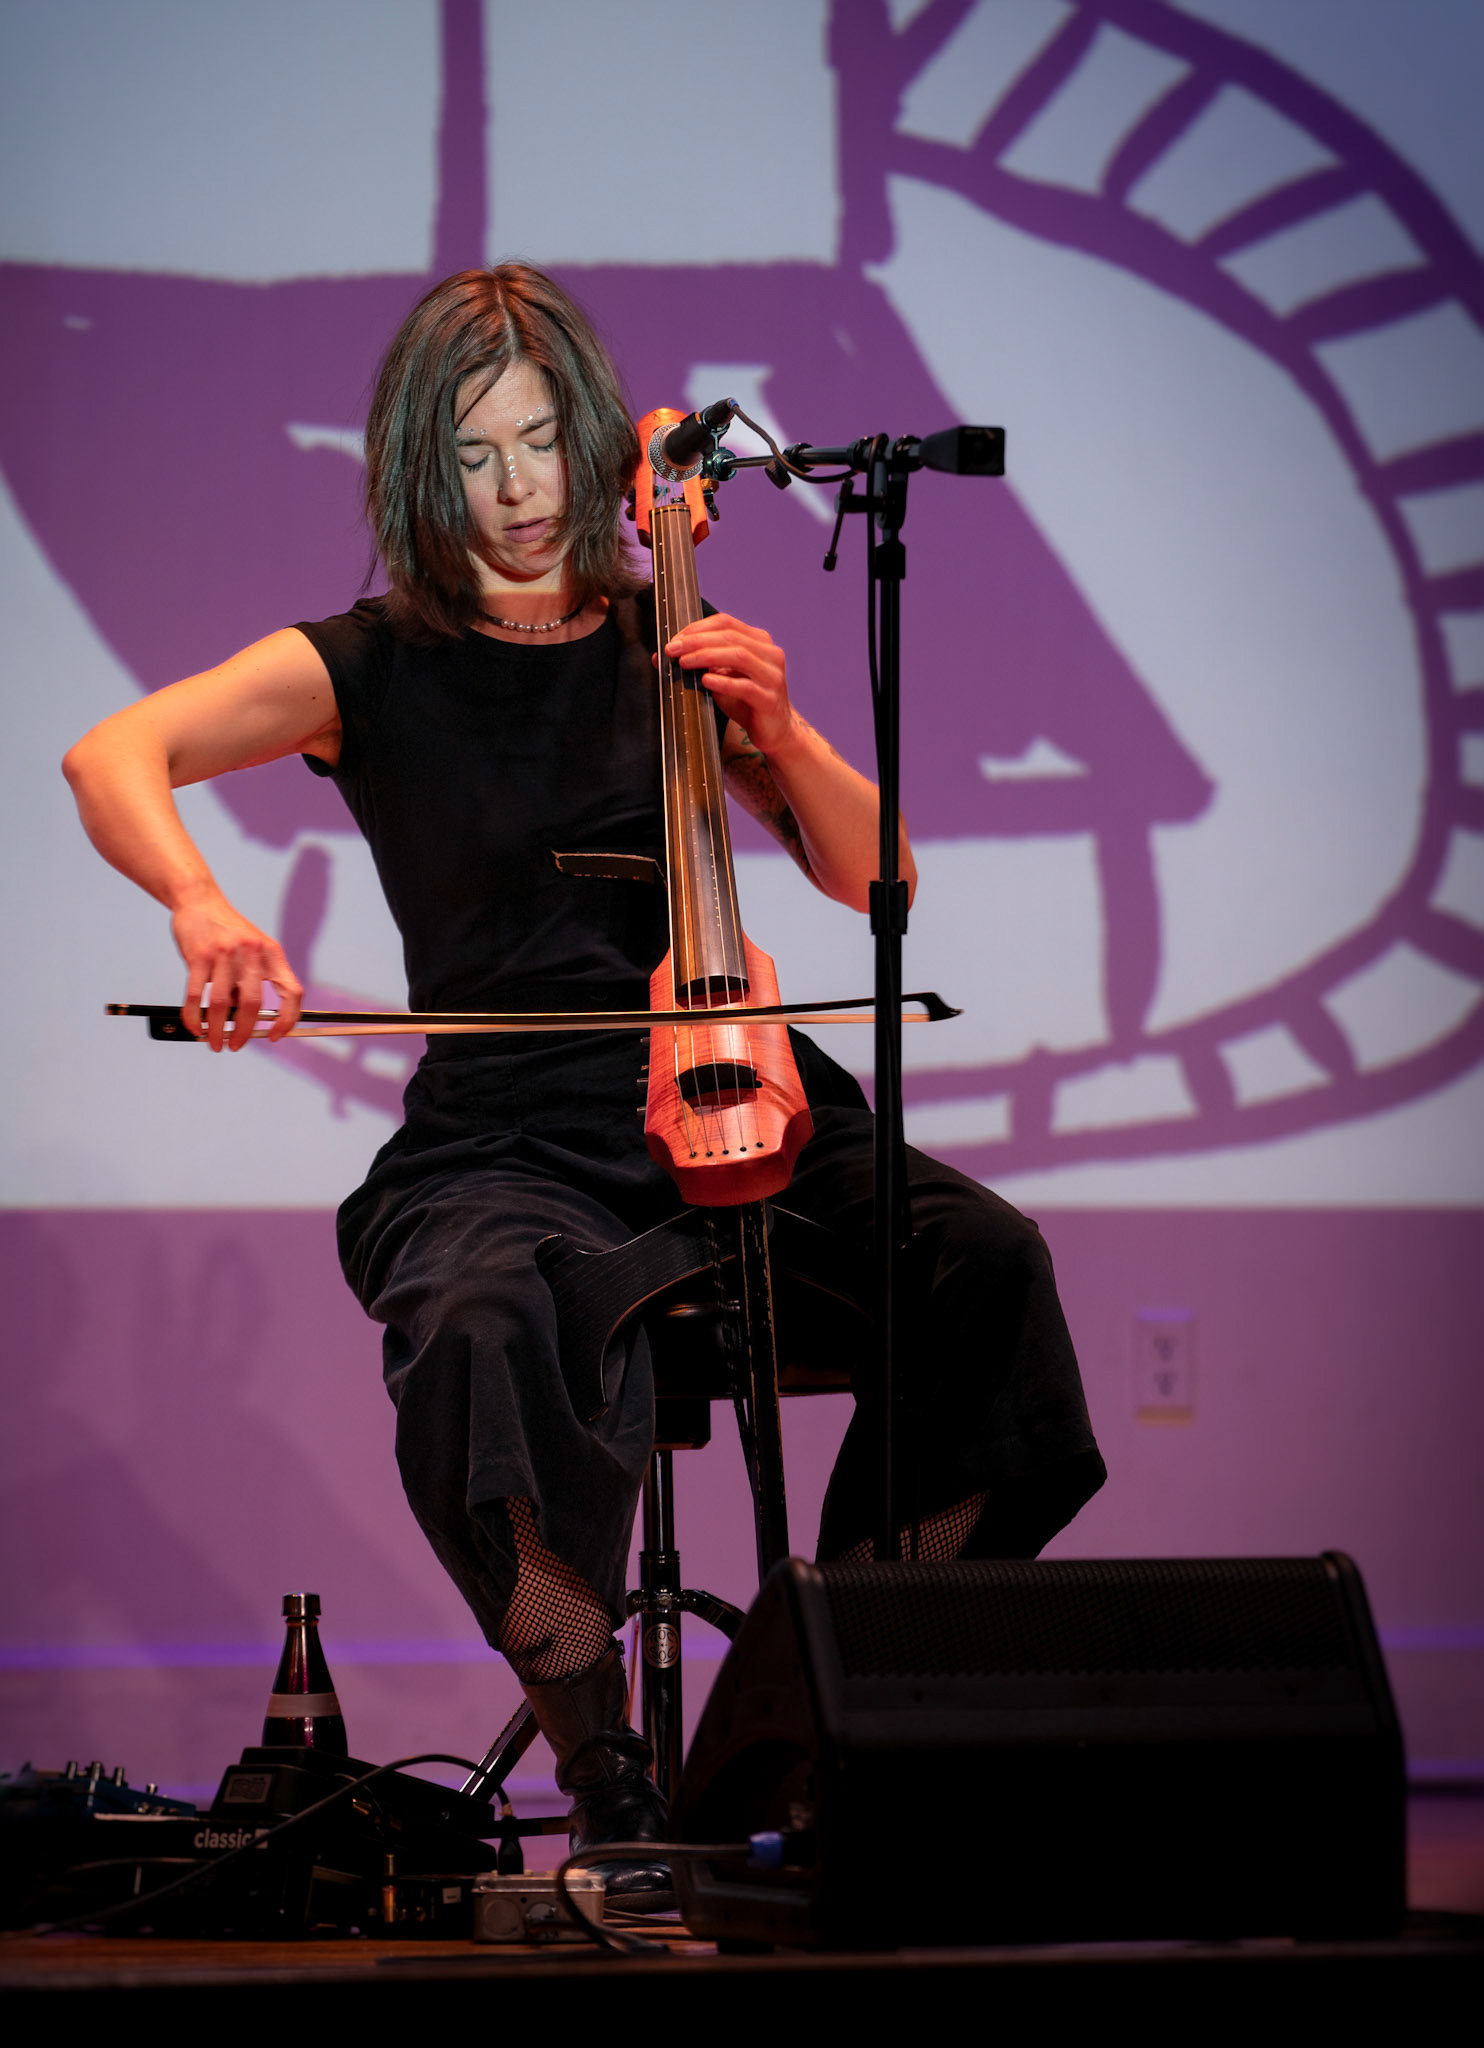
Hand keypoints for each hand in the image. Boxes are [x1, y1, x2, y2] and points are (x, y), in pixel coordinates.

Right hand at [172, 892, 302, 1050]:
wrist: (200, 902)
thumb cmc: (228, 931)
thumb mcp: (252, 949)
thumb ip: (252, 980)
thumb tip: (246, 1020)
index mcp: (272, 953)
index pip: (291, 991)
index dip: (288, 1018)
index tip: (276, 1035)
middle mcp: (251, 952)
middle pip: (253, 1003)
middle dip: (244, 1032)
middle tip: (236, 1045)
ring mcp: (224, 953)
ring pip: (223, 1004)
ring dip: (217, 1030)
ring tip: (214, 1042)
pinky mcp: (198, 956)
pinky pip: (196, 996)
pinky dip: (194, 1017)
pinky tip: (196, 1027)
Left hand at [662, 613, 799, 758]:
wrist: (774, 731)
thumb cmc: (746, 702)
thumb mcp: (721, 677)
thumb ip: (700, 663)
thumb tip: (660, 656)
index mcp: (759, 641)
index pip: (725, 623)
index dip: (697, 628)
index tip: (675, 639)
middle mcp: (770, 653)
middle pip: (730, 636)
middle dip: (696, 641)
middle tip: (672, 649)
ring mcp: (772, 676)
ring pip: (738, 655)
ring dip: (706, 656)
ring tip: (684, 663)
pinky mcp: (769, 699)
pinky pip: (745, 686)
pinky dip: (723, 682)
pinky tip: (706, 681)